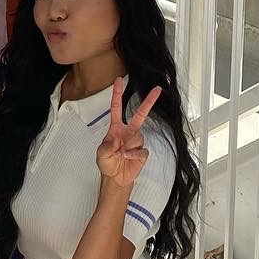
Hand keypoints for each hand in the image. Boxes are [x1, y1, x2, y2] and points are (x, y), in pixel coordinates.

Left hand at [95, 76, 160, 190]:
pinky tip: (128, 159)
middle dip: (149, 102)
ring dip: (128, 147)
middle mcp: (128, 132)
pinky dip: (133, 156)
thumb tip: (118, 141)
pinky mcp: (142, 152)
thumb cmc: (107, 163)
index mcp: (116, 128)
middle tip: (158, 89)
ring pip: (138, 137)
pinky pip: (141, 150)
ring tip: (120, 155)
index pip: (117, 108)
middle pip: (140, 114)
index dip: (117, 94)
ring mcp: (136, 141)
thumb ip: (107, 146)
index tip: (119, 80)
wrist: (115, 178)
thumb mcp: (101, 153)